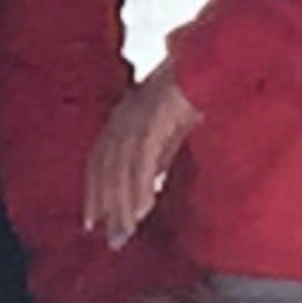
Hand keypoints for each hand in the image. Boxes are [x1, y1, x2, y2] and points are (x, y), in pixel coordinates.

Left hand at [84, 65, 200, 246]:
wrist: (209, 63)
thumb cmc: (191, 94)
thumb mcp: (169, 130)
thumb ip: (157, 155)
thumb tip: (150, 183)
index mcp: (122, 117)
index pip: (98, 163)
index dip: (94, 194)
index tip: (92, 223)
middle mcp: (121, 117)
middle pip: (105, 170)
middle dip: (106, 207)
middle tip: (113, 239)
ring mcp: (135, 117)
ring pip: (120, 169)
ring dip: (122, 203)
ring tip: (127, 231)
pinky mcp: (153, 118)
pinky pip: (141, 159)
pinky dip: (140, 186)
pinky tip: (143, 209)